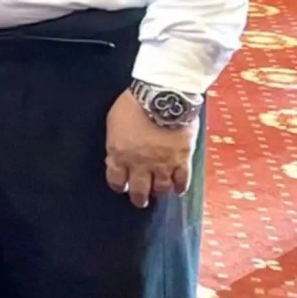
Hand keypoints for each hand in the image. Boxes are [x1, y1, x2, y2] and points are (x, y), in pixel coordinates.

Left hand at [104, 90, 197, 207]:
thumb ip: (116, 142)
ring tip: (158, 192)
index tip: (122, 186)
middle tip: (139, 200)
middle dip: (138, 198)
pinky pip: (182, 181)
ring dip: (158, 192)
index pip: (116, 180)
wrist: (163, 96)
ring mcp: (162, 164)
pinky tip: (178, 189)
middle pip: (139, 191)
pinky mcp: (182, 159)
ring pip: (161, 189)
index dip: (119, 185)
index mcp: (119, 154)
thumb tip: (117, 154)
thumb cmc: (134, 104)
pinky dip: (180, 187)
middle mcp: (140, 164)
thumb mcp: (114, 121)